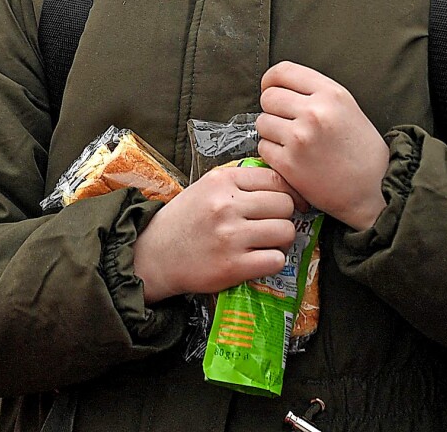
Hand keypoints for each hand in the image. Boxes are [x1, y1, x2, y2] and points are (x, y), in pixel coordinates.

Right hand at [133, 164, 303, 302]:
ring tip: (268, 243)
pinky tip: (260, 259)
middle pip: (285, 205)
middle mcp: (226, 205)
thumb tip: (286, 185)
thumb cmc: (187, 219)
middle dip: (286, 216)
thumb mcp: (208, 187)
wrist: (155, 254)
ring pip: (285, 232)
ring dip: (283, 240)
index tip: (291, 202)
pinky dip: (274, 262)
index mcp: (223, 180)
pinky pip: (276, 260)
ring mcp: (230, 236)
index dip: (290, 192)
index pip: (276, 178)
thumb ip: (242, 182)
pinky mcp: (232, 266)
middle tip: (274, 225)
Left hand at [256, 61, 389, 230]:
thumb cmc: (362, 149)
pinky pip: (263, 147)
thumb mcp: (347, 106)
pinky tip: (291, 157)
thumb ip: (315, 92)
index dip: (271, 80)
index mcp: (330, 93)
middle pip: (268, 97)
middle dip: (273, 108)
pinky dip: (272, 152)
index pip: (283, 71)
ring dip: (271, 131)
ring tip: (291, 141)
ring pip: (262, 122)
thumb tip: (279, 87)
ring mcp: (300, 138)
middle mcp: (314, 112)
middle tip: (285, 121)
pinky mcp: (289, 163)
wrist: (373, 188)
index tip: (270, 88)